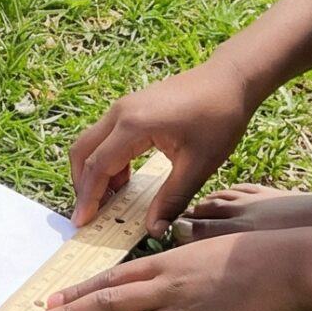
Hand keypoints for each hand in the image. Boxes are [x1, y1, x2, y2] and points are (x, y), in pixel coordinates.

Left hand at [31, 231, 311, 310]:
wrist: (292, 265)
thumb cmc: (254, 252)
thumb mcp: (206, 245)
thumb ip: (181, 253)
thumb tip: (170, 242)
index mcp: (165, 264)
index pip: (109, 278)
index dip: (77, 292)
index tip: (50, 300)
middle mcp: (166, 289)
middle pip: (106, 304)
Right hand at [68, 61, 257, 232]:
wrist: (230, 80)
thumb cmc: (219, 118)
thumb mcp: (199, 164)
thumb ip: (172, 199)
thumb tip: (154, 230)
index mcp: (133, 126)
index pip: (98, 167)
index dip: (88, 197)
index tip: (82, 222)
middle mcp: (120, 113)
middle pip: (82, 152)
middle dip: (81, 184)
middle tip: (90, 213)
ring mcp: (123, 107)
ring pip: (91, 143)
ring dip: (93, 172)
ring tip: (109, 201)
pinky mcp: (131, 107)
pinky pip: (106, 136)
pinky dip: (106, 160)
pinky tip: (125, 180)